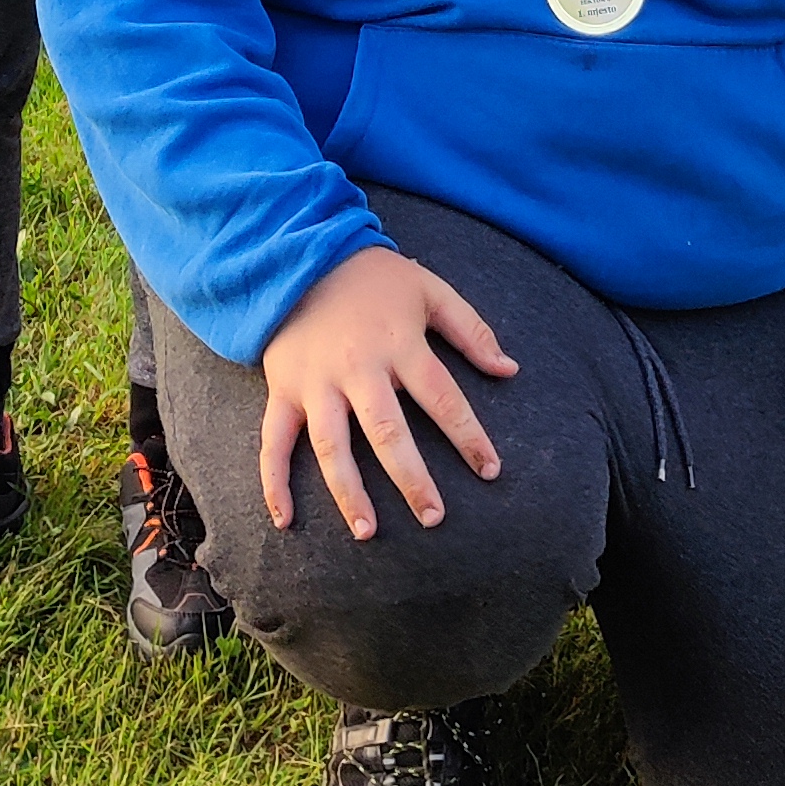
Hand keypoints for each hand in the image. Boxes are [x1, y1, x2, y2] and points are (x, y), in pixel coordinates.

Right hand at [259, 248, 515, 539]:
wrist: (299, 253)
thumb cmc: (373, 276)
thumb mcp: (429, 289)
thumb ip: (471, 329)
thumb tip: (510, 369)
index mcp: (398, 344)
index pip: (442, 398)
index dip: (469, 436)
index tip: (490, 470)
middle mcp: (356, 369)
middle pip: (387, 432)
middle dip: (411, 479)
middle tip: (433, 518)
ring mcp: (315, 383)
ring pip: (331, 447)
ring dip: (349, 493)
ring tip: (368, 532)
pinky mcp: (282, 390)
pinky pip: (274, 443)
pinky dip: (274, 483)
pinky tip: (285, 520)